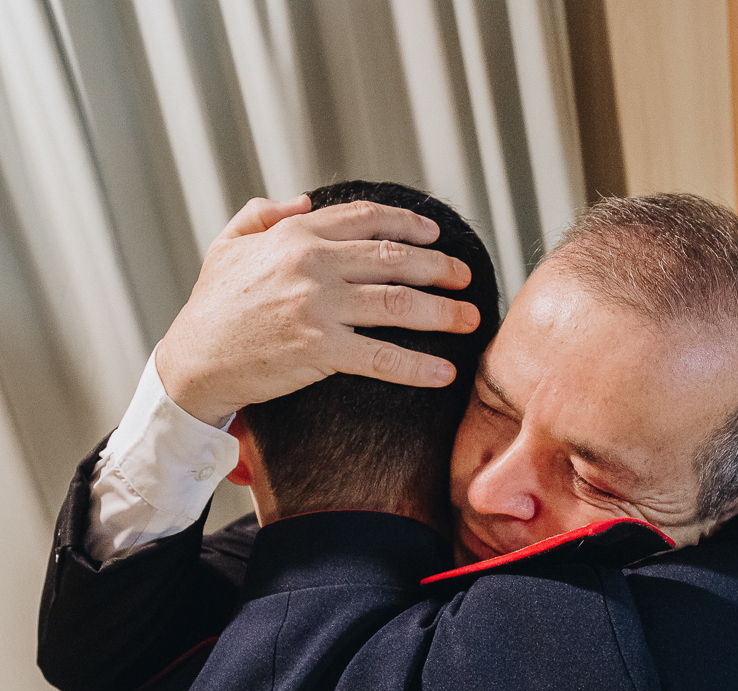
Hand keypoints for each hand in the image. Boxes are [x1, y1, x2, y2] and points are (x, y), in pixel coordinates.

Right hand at [156, 195, 480, 425]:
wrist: (193, 362)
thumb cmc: (211, 308)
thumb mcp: (228, 245)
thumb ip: (263, 214)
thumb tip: (302, 198)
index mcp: (295, 235)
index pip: (366, 219)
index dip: (408, 222)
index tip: (435, 232)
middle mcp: (312, 263)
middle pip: (395, 258)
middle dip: (440, 267)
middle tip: (467, 276)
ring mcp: (318, 306)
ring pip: (399, 303)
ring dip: (443, 312)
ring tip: (471, 320)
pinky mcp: (320, 350)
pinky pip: (382, 357)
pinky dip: (418, 366)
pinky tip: (445, 373)